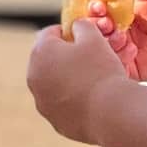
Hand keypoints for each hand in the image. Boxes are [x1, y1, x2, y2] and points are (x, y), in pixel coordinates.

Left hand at [27, 21, 128, 144]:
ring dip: (67, 79)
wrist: (111, 112)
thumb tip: (76, 27)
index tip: (82, 38)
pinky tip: (92, 99)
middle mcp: (34, 77)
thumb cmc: (102, 71)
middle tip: (88, 58)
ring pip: (54, 84)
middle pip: (48, 60)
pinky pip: (62, 105)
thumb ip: (81, 26)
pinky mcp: (54, 121)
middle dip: (65, 57)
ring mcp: (42, 101)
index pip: (48, 34)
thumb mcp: (94, 38)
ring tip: (92, 80)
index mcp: (40, 53)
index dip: (67, 32)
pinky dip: (72, 101)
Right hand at [93, 0, 146, 85]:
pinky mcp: (123, 66)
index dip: (94, 6)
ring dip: (107, 38)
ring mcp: (118, 49)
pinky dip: (119, 54)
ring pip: (99, 44)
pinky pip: (111, 61)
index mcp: (119, 13)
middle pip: (93, 27)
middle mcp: (115, 30)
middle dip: (96, 23)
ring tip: (121, 36)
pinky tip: (133, 49)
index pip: (97, 8)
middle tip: (106, 22)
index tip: (99, 5)